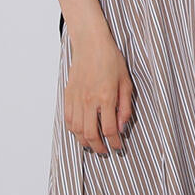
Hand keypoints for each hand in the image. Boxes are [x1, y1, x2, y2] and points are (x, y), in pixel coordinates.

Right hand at [64, 30, 134, 155]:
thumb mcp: (126, 82)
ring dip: (85, 142)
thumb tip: (122, 126)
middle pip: (91, 134)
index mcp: (106, 97)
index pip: (110, 129)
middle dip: (99, 147)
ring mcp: (77, 98)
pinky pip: (68, 119)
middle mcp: (89, 100)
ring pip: (77, 130)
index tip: (118, 147)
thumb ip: (125, 106)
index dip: (115, 142)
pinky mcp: (68, 95)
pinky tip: (80, 132)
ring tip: (93, 145)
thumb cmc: (110, 59)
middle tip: (105, 151)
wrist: (91, 43)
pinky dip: (73, 130)